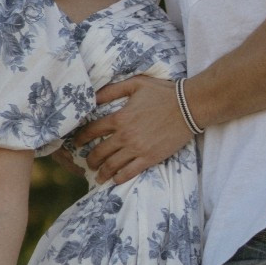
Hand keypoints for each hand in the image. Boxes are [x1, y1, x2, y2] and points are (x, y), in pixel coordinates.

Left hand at [69, 75, 193, 182]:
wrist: (189, 106)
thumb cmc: (163, 93)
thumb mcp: (135, 84)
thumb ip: (112, 90)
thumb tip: (93, 97)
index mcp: (120, 117)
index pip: (92, 130)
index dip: (81, 138)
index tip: (76, 143)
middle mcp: (125, 135)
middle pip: (99, 152)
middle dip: (90, 160)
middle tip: (88, 164)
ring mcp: (137, 148)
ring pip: (112, 165)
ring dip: (102, 173)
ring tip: (98, 177)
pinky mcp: (150, 158)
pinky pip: (130, 172)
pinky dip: (119, 178)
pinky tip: (115, 180)